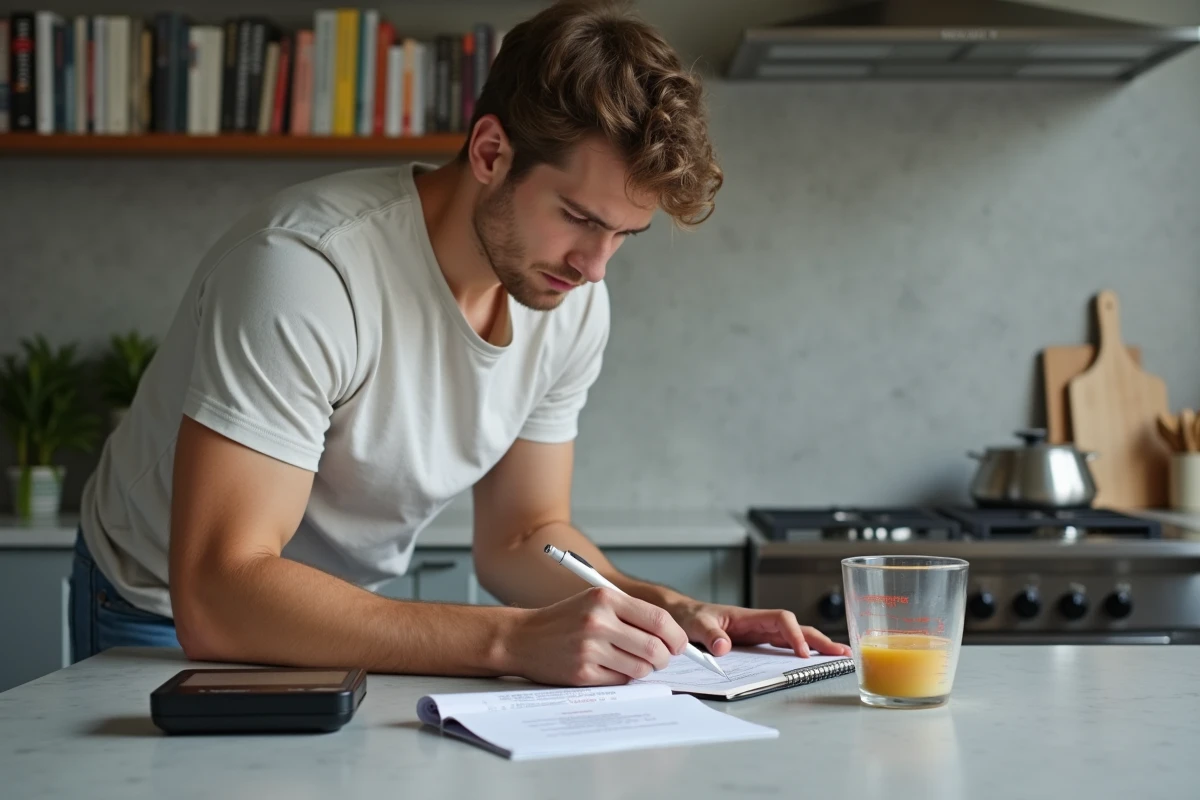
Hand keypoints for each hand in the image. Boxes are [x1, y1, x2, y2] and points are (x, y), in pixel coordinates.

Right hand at [504, 587, 689, 685]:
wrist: (522, 637)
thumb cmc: (564, 619)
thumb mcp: (596, 601)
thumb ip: (631, 614)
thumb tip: (672, 636)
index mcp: (605, 599)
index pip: (658, 619)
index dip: (676, 636)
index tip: (679, 644)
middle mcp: (598, 622)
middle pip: (655, 648)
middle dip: (665, 657)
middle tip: (661, 658)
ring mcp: (589, 649)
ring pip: (641, 668)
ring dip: (643, 669)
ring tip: (630, 660)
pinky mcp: (582, 673)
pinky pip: (621, 680)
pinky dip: (622, 677)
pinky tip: (609, 667)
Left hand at [667, 600, 852, 658]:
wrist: (682, 616)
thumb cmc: (690, 616)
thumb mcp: (695, 623)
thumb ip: (709, 634)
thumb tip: (724, 647)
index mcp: (749, 616)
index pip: (781, 620)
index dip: (794, 634)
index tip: (801, 652)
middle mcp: (759, 624)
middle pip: (796, 628)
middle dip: (819, 639)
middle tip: (842, 653)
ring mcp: (760, 634)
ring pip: (794, 638)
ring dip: (816, 646)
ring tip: (840, 658)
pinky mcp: (756, 644)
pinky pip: (782, 648)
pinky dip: (801, 653)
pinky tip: (814, 662)